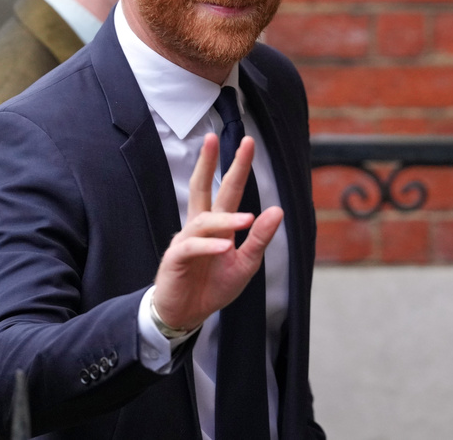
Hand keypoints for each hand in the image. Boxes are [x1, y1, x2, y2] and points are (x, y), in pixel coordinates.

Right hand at [151, 132, 283, 330]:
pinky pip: (192, 247)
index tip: (246, 143)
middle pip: (201, 187)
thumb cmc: (213, 286)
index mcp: (216, 225)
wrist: (188, 314)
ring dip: (227, 220)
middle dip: (207, 162)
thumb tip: (277, 210)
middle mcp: (199, 226)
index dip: (236, 167)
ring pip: (204, 221)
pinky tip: (224, 247)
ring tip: (247, 220)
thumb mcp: (246, 263)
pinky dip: (209, 246)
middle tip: (213, 138)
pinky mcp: (176, 258)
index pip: (227, 189)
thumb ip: (259, 238)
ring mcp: (185, 240)